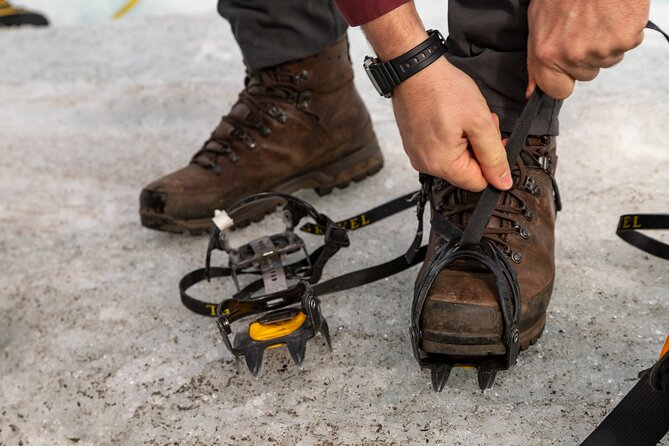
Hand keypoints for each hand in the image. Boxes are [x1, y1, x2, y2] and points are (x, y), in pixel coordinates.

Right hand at [362, 1, 510, 191]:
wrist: (414, 70)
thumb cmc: (443, 90)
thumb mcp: (480, 122)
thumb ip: (494, 155)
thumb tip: (502, 183)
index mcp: (442, 165)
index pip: (478, 183)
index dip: (492, 163)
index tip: (494, 139)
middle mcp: (426, 165)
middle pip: (465, 172)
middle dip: (478, 149)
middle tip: (481, 122)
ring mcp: (417, 155)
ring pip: (454, 160)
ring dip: (466, 142)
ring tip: (465, 117)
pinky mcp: (413, 145)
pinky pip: (439, 150)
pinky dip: (450, 138)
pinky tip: (451, 118)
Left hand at [527, 0, 648, 98]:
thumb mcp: (537, 23)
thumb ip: (535, 61)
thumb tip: (531, 90)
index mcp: (547, 55)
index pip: (558, 91)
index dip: (563, 79)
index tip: (566, 67)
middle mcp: (574, 56)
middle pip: (586, 75)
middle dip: (585, 57)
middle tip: (583, 28)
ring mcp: (603, 49)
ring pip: (608, 60)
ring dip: (605, 43)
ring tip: (598, 17)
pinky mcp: (627, 38)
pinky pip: (628, 44)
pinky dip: (623, 31)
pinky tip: (613, 13)